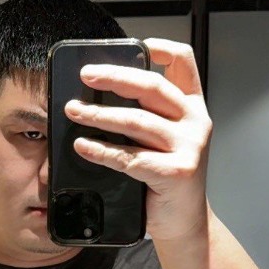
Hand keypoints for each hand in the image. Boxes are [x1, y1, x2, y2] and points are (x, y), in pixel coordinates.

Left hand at [64, 39, 212, 243]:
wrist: (184, 223)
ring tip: (73, 111)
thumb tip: (95, 92)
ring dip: (98, 114)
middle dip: (114, 77)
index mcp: (192, 107)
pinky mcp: (176, 173)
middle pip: (152, 86)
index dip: (162, 48)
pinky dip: (101, 150)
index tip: (138, 45)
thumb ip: (144, 115)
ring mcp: (189, 147)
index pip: (184, 63)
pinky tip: (82, 146)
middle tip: (85, 75)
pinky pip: (130, 157)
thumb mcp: (162, 140)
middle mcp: (195, 122)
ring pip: (136, 121)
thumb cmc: (165, 180)